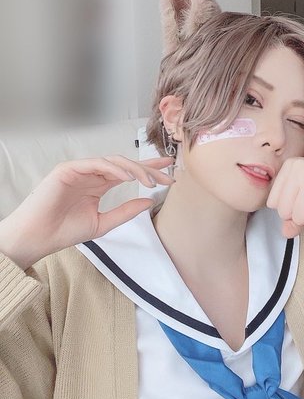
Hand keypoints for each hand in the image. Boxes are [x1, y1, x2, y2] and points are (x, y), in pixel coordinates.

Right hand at [2, 154, 174, 265]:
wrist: (40, 237)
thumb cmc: (65, 230)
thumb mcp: (103, 222)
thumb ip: (126, 211)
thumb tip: (149, 202)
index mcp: (99, 184)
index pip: (128, 173)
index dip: (149, 171)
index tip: (169, 174)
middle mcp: (91, 174)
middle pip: (125, 164)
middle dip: (148, 168)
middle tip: (168, 175)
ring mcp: (80, 170)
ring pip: (113, 161)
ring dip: (134, 170)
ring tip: (150, 181)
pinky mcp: (69, 169)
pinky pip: (96, 163)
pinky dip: (114, 169)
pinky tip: (129, 178)